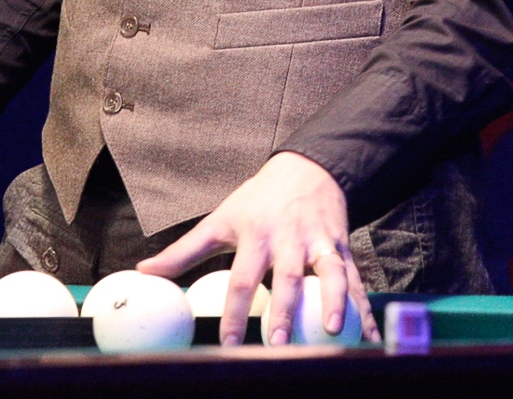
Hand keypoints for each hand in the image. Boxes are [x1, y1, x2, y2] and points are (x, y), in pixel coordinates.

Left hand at [136, 152, 378, 346]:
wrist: (307, 167)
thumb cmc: (257, 200)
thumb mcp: (220, 220)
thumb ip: (184, 251)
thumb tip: (145, 272)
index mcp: (256, 236)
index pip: (242, 278)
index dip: (234, 310)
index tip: (229, 341)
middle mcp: (289, 240)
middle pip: (286, 278)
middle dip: (285, 312)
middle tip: (281, 344)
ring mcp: (319, 243)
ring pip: (329, 274)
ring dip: (333, 302)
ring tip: (333, 331)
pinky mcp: (342, 246)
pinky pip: (354, 279)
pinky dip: (363, 307)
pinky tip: (368, 334)